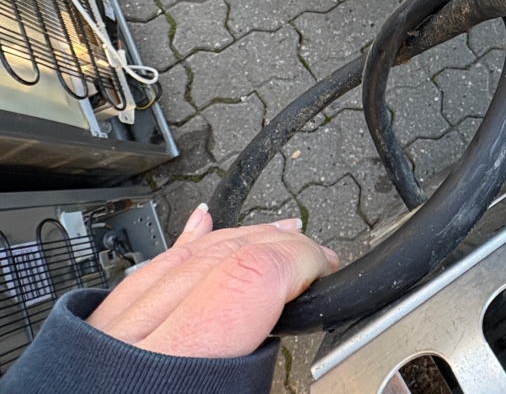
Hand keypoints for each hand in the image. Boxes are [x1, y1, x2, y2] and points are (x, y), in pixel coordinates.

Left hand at [87, 204, 338, 358]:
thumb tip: (302, 328)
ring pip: (184, 256)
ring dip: (242, 237)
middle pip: (219, 257)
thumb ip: (263, 367)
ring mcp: (108, 333)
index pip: (249, 278)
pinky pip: (146, 271)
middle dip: (280, 244)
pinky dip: (184, 243)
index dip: (299, 259)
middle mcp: (132, 343)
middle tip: (315, 256)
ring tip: (281, 232)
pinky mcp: (94, 336)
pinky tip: (202, 222)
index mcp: (175, 368)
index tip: (325, 268)